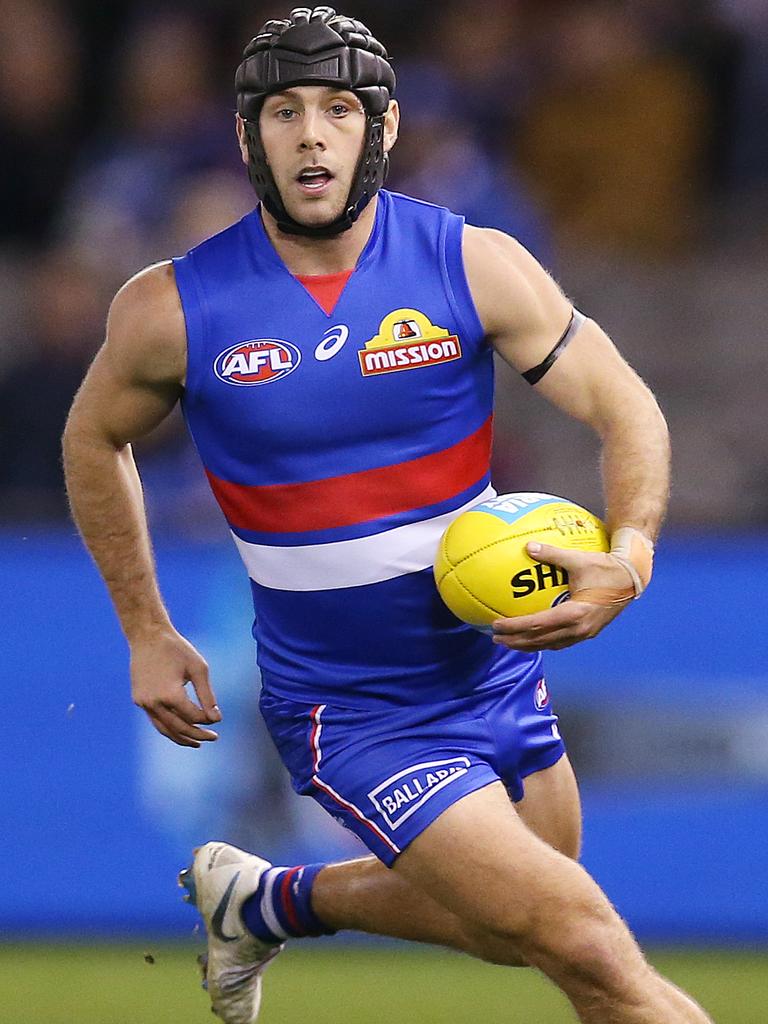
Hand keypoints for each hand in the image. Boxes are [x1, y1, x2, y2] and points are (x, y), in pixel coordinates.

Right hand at [130, 629, 221, 746]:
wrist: (148, 636)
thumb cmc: (177, 649)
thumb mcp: (198, 668)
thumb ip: (207, 695)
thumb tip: (216, 718)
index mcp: (170, 694)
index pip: (193, 716)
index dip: (207, 719)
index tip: (218, 718)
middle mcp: (154, 703)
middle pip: (179, 728)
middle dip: (197, 735)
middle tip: (213, 738)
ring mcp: (144, 703)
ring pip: (164, 729)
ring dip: (181, 738)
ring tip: (196, 743)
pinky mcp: (139, 700)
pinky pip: (155, 720)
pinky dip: (168, 727)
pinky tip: (180, 729)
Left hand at [491, 542, 634, 651]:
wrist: (632, 578)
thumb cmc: (606, 566)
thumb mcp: (578, 559)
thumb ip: (552, 554)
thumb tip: (528, 546)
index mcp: (574, 614)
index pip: (537, 625)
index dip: (514, 628)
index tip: (496, 625)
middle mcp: (579, 629)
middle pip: (540, 641)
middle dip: (516, 641)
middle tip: (496, 637)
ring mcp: (585, 633)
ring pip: (550, 644)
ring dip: (529, 644)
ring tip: (510, 641)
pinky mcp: (588, 632)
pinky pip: (561, 641)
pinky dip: (544, 640)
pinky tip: (534, 635)